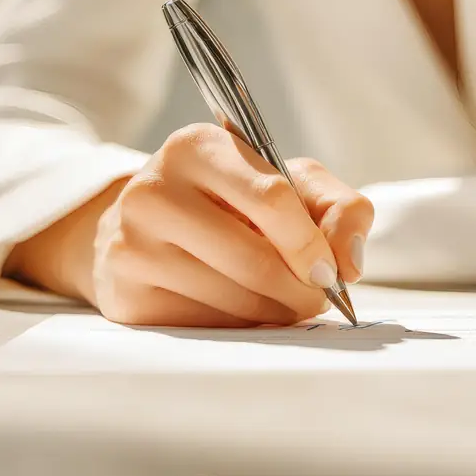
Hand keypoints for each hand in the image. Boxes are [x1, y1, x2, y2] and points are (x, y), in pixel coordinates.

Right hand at [86, 124, 372, 326]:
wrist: (143, 226)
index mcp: (197, 147)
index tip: (330, 271)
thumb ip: (337, 207)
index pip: (272, 198)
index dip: (311, 243)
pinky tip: (240, 312)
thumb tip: (349, 261)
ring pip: (234, 300)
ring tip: (282, 304)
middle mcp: (155, 189)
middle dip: (300, 290)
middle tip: (314, 298)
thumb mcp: (287, 182)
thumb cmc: (228, 201)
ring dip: (275, 314)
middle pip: (255, 259)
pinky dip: (239, 329)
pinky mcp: (126, 295)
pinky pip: (206, 328)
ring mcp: (133, 244)